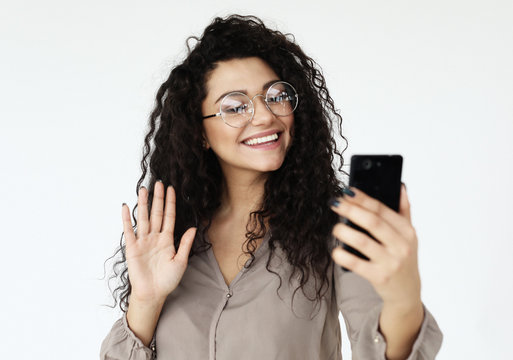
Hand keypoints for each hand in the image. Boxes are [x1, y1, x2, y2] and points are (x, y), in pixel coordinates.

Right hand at [121, 181, 196, 303]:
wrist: (153, 294)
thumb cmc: (168, 280)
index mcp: (167, 239)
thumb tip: (193, 228)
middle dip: (158, 199)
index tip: (172, 189)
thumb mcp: (181, 261)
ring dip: (143, 204)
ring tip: (143, 190)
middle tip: (159, 183)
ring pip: (143, 218)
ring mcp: (143, 241)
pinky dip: (127, 219)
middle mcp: (155, 237)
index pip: (169, 217)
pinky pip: (129, 231)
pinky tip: (126, 207)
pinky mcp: (132, 248)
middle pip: (156, 213)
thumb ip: (185, 244)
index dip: (170, 203)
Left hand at [329, 184, 420, 307]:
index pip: (382, 210)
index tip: (347, 192)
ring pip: (362, 242)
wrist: (407, 293)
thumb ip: (404, 211)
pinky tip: (336, 250)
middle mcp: (401, 246)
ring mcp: (390, 262)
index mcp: (407, 231)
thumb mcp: (409, 236)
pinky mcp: (379, 277)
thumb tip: (400, 187)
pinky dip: (343, 256)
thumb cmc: (403, 259)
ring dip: (345, 231)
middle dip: (351, 210)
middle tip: (335, 203)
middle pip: (372, 222)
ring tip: (335, 228)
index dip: (363, 199)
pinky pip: (356, 264)